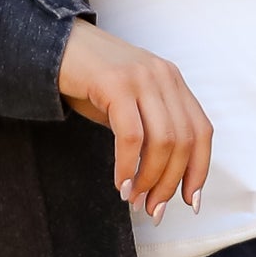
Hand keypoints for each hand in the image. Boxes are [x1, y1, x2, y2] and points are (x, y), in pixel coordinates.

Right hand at [58, 21, 213, 219]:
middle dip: (171, 182)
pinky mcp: (115, 83)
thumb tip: (160, 182)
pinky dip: (127, 166)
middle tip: (154, 210)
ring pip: (163, 140)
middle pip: (184, 140)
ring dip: (150, 179)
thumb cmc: (89, 81)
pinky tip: (119, 183)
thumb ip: (149, 131)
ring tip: (134, 200)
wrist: (54, 46)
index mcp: (173, 81)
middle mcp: (164, 76)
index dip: (199, 170)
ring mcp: (141, 77)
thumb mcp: (129, 104)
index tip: (191, 201)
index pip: (201, 131)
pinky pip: (131, 135)